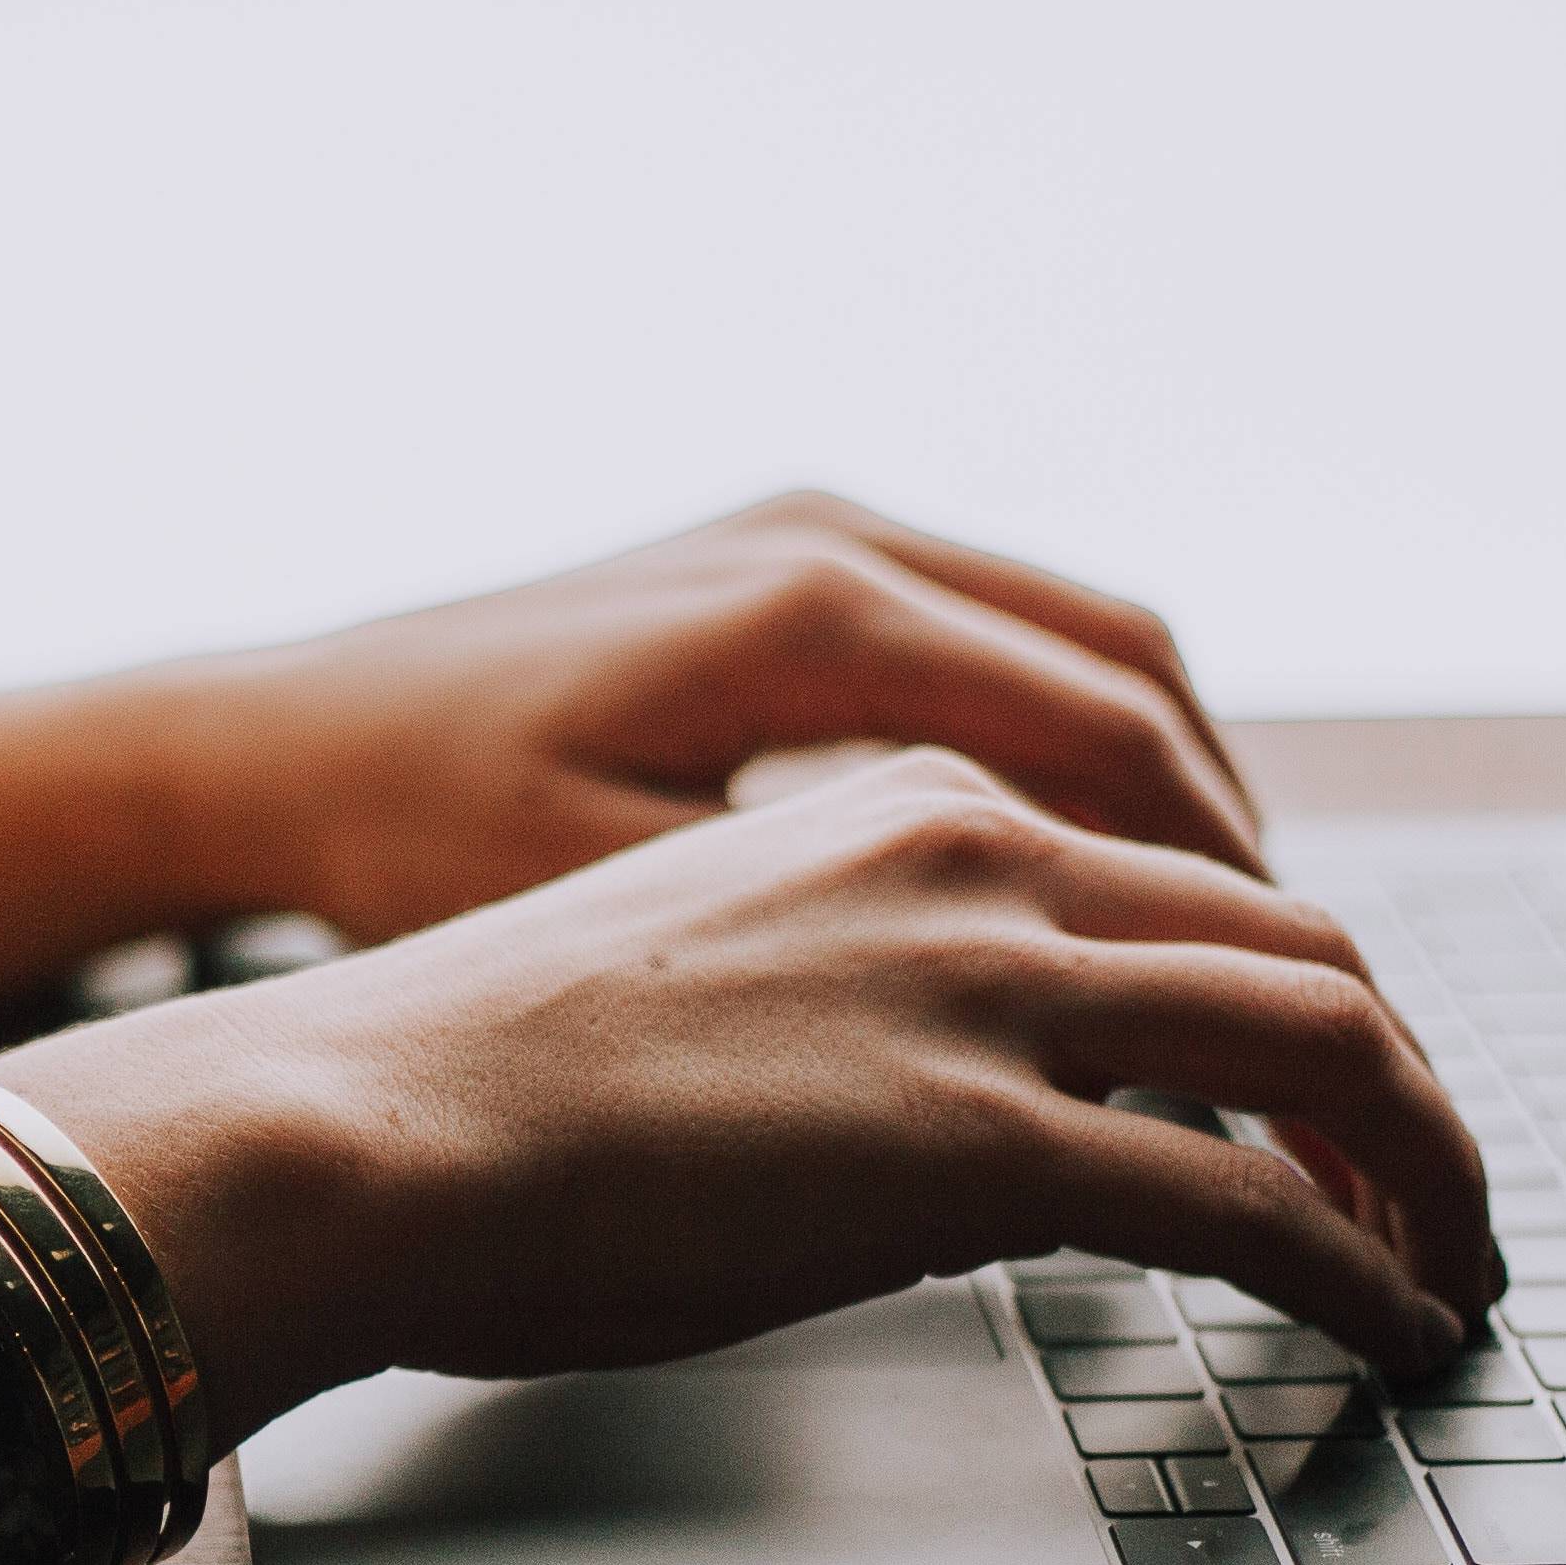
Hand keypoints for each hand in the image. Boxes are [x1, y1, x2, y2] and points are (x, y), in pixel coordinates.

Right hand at [0, 746, 1494, 1446]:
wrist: (355, 1120)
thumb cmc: (461, 1081)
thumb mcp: (689, 979)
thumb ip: (844, 1004)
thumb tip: (912, 1122)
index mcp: (898, 806)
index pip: (1176, 875)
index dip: (1291, 987)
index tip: (1324, 1085)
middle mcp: (974, 859)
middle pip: (1297, 941)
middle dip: (1405, 1077)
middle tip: (1438, 1182)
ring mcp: (987, 991)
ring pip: (1327, 1042)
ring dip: (1426, 1163)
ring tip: (1452, 1263)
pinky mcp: (982, 1141)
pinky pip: (1256, 1204)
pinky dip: (1362, 1268)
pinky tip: (1390, 1326)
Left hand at [208, 490, 1263, 941]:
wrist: (273, 743)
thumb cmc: (411, 842)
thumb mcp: (622, 916)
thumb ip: (834, 953)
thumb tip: (1036, 1033)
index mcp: (811, 616)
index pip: (1107, 739)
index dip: (1222, 883)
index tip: (1285, 1000)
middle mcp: (830, 539)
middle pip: (1127, 672)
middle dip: (1226, 834)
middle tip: (1292, 982)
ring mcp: (806, 531)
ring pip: (1076, 640)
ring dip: (1162, 781)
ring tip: (1216, 933)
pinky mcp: (774, 560)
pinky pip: (989, 633)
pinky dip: (1068, 740)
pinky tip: (1076, 861)